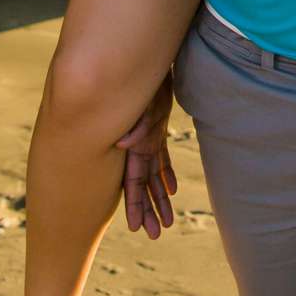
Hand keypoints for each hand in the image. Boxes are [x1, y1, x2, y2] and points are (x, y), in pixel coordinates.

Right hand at [115, 74, 177, 239]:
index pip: (132, 183)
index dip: (135, 204)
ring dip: (159, 197)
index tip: (138, 227)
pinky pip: (160, 159)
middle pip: (142, 184)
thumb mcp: (143, 101)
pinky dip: (165, 175)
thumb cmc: (144, 81)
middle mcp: (139, 145)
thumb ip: (134, 123)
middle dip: (149, 209)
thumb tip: (124, 145)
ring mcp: (147, 138)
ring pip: (153, 175)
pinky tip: (171, 190)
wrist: (148, 61)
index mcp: (134, 145)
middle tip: (156, 234)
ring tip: (167, 222)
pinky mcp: (156, 130)